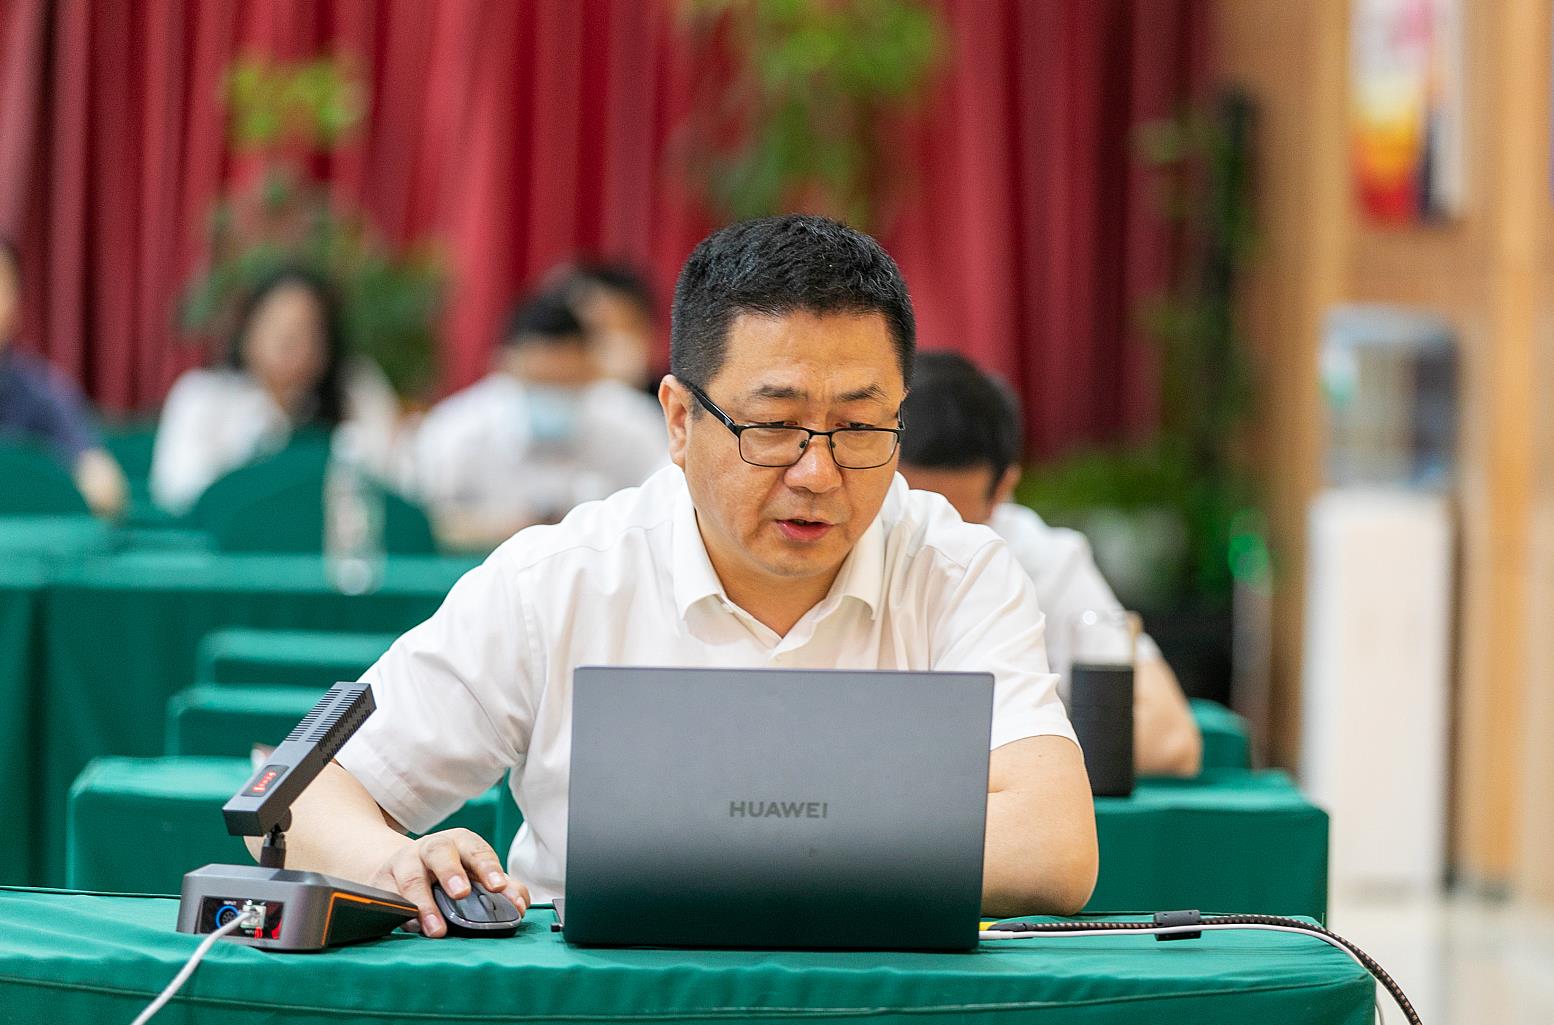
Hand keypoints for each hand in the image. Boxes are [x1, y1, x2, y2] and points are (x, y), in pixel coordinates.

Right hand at [368, 829, 530, 936]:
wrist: (399, 867)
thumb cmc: (447, 872)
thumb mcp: (474, 873)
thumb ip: (502, 888)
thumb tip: (519, 904)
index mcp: (460, 843)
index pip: (476, 850)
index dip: (488, 868)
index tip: (498, 887)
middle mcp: (431, 849)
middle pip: (439, 852)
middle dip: (451, 871)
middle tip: (462, 893)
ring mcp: (404, 864)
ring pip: (411, 879)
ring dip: (424, 905)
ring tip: (437, 929)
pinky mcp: (382, 883)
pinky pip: (390, 898)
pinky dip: (401, 914)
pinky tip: (412, 926)